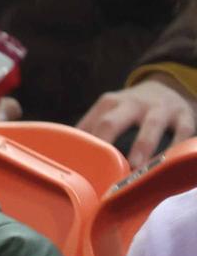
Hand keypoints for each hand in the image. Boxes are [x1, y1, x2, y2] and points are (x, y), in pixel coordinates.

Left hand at [79, 78, 196, 167]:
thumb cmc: (133, 109)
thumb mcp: (111, 111)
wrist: (168, 88)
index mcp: (109, 103)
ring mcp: (159, 109)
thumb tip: (71, 157)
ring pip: (150, 126)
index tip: (82, 167)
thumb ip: (93, 130)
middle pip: (113, 120)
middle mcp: (132, 103)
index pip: (92, 123)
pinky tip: (170, 162)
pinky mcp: (184, 116)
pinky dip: (177, 146)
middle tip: (102, 166)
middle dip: (106, 141)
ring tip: (137, 167)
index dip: (86, 145)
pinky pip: (182, 131)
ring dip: (142, 147)